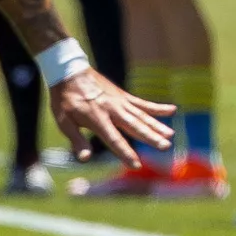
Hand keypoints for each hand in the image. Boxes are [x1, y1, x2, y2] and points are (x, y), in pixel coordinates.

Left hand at [50, 70, 175, 166]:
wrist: (68, 71)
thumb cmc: (64, 99)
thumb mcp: (63, 121)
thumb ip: (76, 140)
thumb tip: (85, 159)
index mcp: (97, 118)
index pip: (114, 139)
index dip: (125, 153)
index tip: (136, 165)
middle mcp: (112, 110)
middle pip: (134, 126)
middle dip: (150, 137)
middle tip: (165, 146)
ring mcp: (119, 101)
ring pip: (141, 115)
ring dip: (156, 125)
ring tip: (170, 135)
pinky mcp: (123, 95)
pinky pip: (142, 103)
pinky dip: (156, 107)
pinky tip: (172, 110)